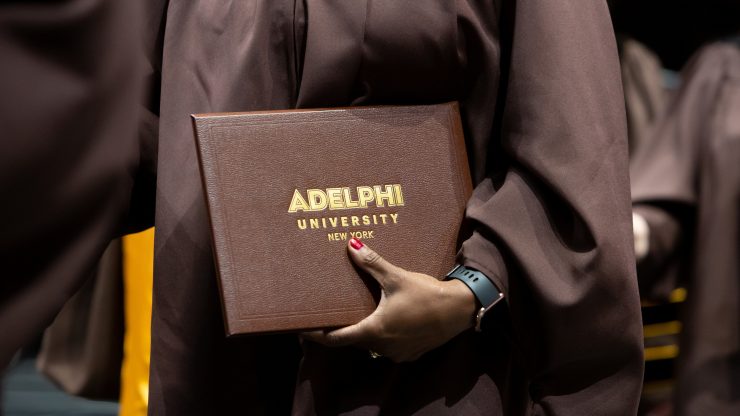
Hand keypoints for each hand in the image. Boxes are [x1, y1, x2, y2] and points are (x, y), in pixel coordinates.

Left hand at [302, 238, 476, 361]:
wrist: (461, 309)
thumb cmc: (426, 294)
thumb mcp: (397, 277)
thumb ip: (372, 263)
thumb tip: (351, 245)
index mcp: (373, 331)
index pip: (335, 339)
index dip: (316, 335)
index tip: (301, 329)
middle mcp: (382, 347)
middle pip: (352, 341)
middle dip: (340, 329)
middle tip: (328, 315)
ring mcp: (397, 353)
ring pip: (371, 343)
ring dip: (362, 331)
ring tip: (355, 314)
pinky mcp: (411, 352)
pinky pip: (388, 345)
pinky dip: (381, 335)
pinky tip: (383, 319)